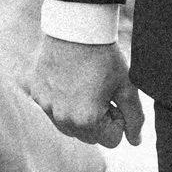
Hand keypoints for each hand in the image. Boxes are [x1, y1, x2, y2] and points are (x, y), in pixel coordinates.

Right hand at [25, 31, 145, 148]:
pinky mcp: (35, 94)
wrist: (77, 28)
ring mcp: (46, 106)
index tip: (115, 99)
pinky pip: (52, 109)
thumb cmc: (105, 57)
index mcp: (86, 120)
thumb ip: (135, 118)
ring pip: (69, 126)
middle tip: (101, 92)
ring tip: (85, 86)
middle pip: (89, 137)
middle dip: (99, 121)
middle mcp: (62, 118)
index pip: (112, 141)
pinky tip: (69, 79)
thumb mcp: (126, 87)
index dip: (118, 120)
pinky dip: (62, 101)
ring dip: (79, 114)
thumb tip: (135, 142)